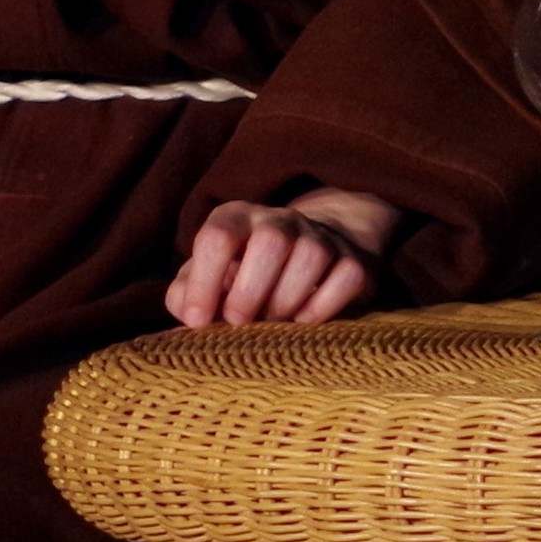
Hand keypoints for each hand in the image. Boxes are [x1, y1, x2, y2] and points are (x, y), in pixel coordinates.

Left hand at [167, 188, 399, 326]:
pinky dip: (322, 307)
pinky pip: (345, 277)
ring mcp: (319, 236)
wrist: (314, 248)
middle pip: (270, 242)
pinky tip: (303, 320)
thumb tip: (187, 321)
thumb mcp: (210, 277)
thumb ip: (188, 297)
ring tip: (272, 322)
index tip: (198, 322)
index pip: (218, 237)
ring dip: (286, 300)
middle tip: (238, 323)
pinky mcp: (353, 259)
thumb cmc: (247, 272)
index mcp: (237, 218)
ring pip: (310, 256)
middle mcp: (279, 220)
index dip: (205, 282)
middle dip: (249, 292)